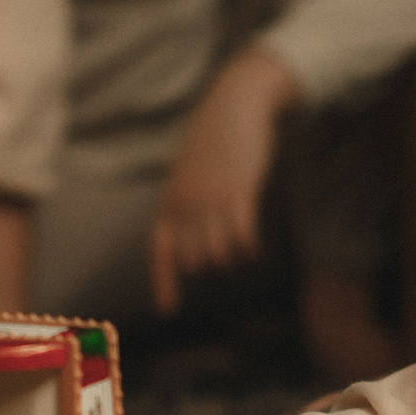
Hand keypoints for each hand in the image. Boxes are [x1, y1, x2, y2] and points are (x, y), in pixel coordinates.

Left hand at [148, 46, 297, 314]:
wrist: (235, 104)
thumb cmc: (215, 137)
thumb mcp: (190, 169)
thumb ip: (186, 199)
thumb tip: (188, 231)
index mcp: (171, 198)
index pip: (161, 249)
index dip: (164, 281)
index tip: (167, 310)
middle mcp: (186, 203)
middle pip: (192, 258)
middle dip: (206, 266)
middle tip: (224, 256)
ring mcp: (211, 198)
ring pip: (216, 253)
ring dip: (229, 259)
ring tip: (239, 252)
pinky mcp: (239, 191)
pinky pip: (241, 235)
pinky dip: (247, 248)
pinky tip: (254, 249)